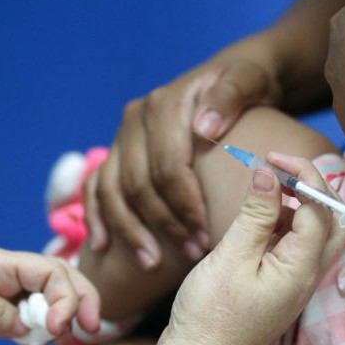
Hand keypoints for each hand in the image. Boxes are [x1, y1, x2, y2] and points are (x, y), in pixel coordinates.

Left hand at [0, 249, 99, 344]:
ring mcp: (10, 290)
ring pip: (51, 299)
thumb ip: (0, 313)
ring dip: (62, 323)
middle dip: (82, 302)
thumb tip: (26, 328)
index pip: (54, 272)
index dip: (65, 300)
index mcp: (6, 264)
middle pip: (63, 279)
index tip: (56, 328)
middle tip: (92, 328)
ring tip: (62, 344)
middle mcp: (16, 273)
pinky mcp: (4, 309)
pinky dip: (40, 333)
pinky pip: (31, 317)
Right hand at [84, 38, 282, 269]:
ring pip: (113, 191)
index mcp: (165, 104)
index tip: (205, 233)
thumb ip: (231, 96)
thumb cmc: (246, 85)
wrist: (232, 82)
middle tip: (193, 251)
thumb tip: (205, 126)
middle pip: (139, 183)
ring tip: (154, 263)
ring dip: (132, 231)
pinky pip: (97, 188)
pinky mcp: (117, 153)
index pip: (168, 165)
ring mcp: (122, 137)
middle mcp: (136, 120)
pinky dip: (99, 218)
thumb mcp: (247, 81)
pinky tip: (104, 246)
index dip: (185, 204)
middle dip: (165, 224)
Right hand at [155, 154, 344, 344]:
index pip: (322, 207)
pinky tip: (256, 220)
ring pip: (317, 233)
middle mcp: (310, 274)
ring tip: (262, 193)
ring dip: (297, 205)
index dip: (302, 174)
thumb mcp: (231, 257)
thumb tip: (271, 172)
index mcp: (304, 267)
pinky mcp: (283, 287)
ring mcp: (298, 283)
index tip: (271, 157)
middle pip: (336, 220)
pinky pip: (296, 247)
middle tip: (280, 170)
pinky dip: (283, 225)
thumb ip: (256, 213)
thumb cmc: (209, 316)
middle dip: (314, 187)